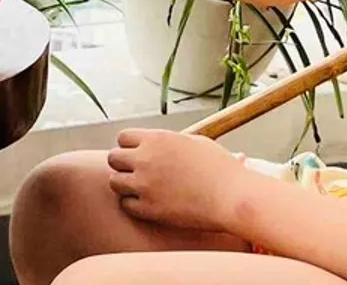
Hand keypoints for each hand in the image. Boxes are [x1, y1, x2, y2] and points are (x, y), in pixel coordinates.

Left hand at [106, 129, 247, 232]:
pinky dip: (134, 205)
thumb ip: (171, 141)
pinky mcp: (149, 208)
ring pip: (114, 182)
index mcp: (157, 139)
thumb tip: (161, 142)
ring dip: (125, 185)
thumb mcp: (196, 142)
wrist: (233, 197)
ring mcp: (145, 184)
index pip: (123, 137)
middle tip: (138, 173)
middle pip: (113, 158)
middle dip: (124, 165)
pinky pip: (126, 205)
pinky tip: (149, 204)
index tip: (140, 155)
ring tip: (141, 189)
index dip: (130, 146)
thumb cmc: (222, 169)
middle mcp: (145, 159)